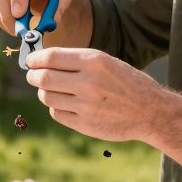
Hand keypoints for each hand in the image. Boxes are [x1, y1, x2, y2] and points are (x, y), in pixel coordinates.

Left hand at [24, 47, 171, 142]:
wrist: (151, 111)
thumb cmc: (127, 83)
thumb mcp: (107, 62)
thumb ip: (77, 61)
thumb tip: (43, 60)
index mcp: (94, 61)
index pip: (50, 57)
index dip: (34, 59)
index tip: (31, 61)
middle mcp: (88, 82)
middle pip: (43, 78)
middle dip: (33, 76)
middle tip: (32, 75)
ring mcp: (86, 105)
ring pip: (47, 97)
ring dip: (43, 92)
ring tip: (50, 90)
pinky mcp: (85, 124)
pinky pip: (57, 113)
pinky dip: (56, 107)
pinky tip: (65, 104)